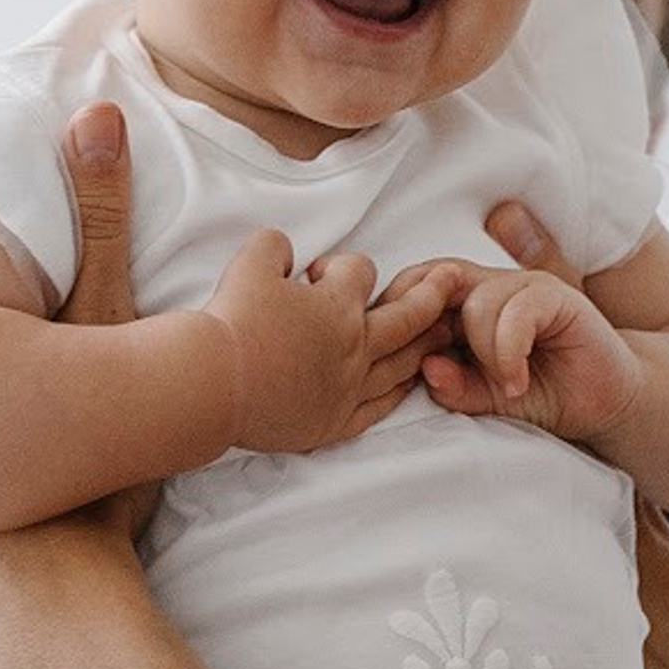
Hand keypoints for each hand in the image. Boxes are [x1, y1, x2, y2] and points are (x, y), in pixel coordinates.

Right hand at [205, 229, 437, 454]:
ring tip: (444, 335)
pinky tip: (406, 387)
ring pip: (401, 363)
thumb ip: (272, 247)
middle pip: (405, 315)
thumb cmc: (231, 323)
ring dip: (425, 345)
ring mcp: (348, 387)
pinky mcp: (333, 421)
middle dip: (431, 294)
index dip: (343, 267)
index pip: (361, 273)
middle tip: (453, 281)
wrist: (215, 383)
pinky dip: (396, 394)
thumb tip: (283, 248)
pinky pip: (379, 407)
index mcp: (337, 306)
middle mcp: (353, 346)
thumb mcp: (249, 264)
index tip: (319, 275)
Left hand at [376, 250, 642, 445]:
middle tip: (438, 372)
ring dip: (483, 354)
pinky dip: (510, 353)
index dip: (398, 318)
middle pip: (435, 283)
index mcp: (461, 302)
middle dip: (428, 328)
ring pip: (476, 303)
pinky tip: (518, 382)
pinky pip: (517, 313)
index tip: (395, 364)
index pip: (414, 287)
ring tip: (504, 387)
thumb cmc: (540, 395)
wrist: (603, 403)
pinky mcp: (557, 295)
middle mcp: (489, 285)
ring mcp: (523, 285)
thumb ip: (455, 386)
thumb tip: (427, 370)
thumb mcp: (486, 398)